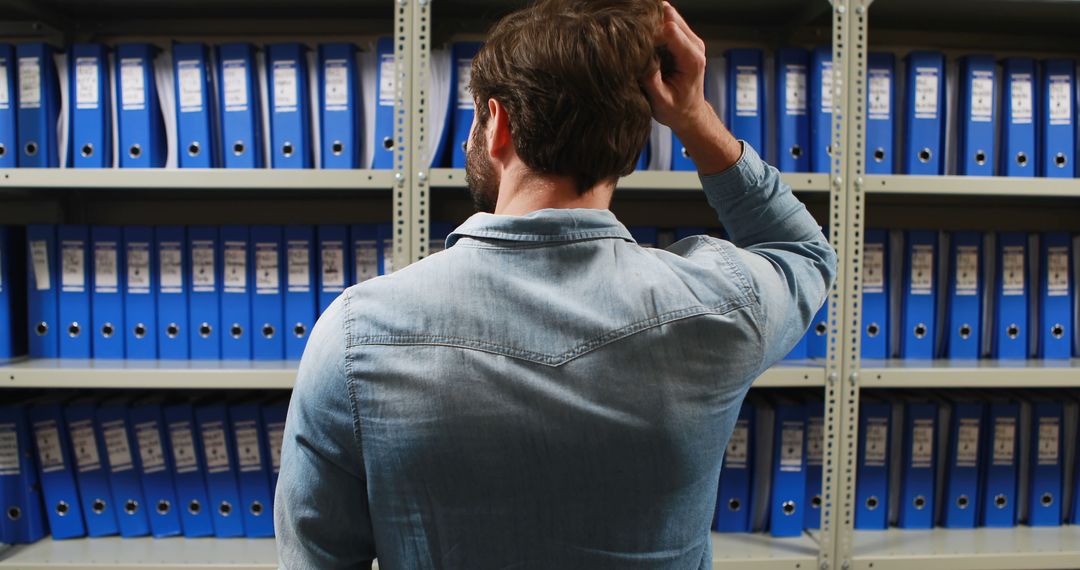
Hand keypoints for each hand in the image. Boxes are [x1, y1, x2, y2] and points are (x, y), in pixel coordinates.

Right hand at [642, 2, 711, 135]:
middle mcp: (695, 45)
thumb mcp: (660, 100)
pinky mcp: (684, 38)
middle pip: (670, 16)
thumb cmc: (676, 110)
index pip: (669, 30)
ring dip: (651, 23)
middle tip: (634, 38)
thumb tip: (638, 56)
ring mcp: (691, 39)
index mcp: (692, 59)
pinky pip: (667, 21)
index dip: (649, 34)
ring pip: (668, 15)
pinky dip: (654, 26)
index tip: (636, 46)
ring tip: (638, 39)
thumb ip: (650, 78)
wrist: (689, 113)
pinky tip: (645, 40)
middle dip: (650, 24)